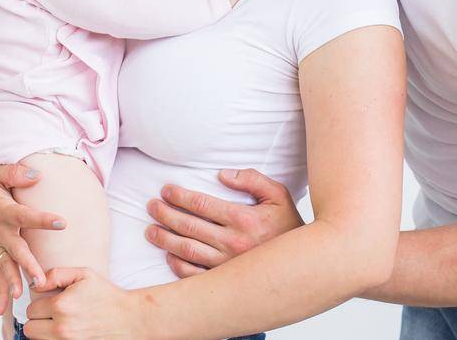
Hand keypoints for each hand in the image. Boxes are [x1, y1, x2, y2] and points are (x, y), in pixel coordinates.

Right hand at [0, 162, 66, 315]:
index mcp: (1, 209)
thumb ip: (15, 173)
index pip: (24, 215)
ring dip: (13, 280)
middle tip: (41, 279)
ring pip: (5, 265)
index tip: (61, 222)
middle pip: (15, 249)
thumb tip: (37, 175)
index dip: (41, 219)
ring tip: (22, 295)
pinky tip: (2, 309)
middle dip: (28, 264)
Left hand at [23, 268, 142, 339]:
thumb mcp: (84, 275)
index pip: (30, 309)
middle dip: (38, 319)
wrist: (129, 318)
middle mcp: (61, 328)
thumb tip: (35, 283)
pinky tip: (65, 331)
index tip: (50, 302)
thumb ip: (56, 274)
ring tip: (60, 322)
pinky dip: (53, 339)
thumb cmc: (107, 296)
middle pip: (29, 328)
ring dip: (44, 331)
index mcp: (61, 306)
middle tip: (51, 314)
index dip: (39, 304)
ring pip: (37, 339)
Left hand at [144, 168, 303, 277]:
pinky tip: (169, 256)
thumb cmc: (290, 226)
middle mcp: (233, 243)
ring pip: (187, 251)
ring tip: (151, 230)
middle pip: (188, 226)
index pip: (201, 204)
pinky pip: (195, 276)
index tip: (166, 190)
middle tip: (151, 206)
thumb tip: (223, 175)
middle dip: (165, 214)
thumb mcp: (278, 194)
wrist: (306, 263)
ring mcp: (228, 265)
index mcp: (244, 219)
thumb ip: (252, 179)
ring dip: (165, 239)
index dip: (179, 196)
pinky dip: (178, 266)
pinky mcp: (227, 281)